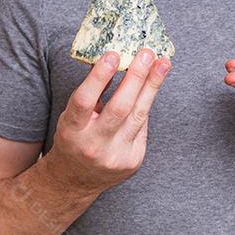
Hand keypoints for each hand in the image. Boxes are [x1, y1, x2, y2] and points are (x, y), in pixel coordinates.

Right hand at [46, 48, 171, 195]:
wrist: (75, 180)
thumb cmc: (74, 138)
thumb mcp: (72, 116)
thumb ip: (91, 92)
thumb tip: (113, 57)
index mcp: (72, 131)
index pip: (85, 101)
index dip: (99, 77)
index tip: (113, 54)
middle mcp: (94, 146)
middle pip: (120, 108)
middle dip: (136, 78)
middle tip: (147, 53)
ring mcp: (116, 156)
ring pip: (139, 115)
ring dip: (152, 86)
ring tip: (162, 64)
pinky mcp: (133, 161)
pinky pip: (143, 127)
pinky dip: (145, 105)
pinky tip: (152, 87)